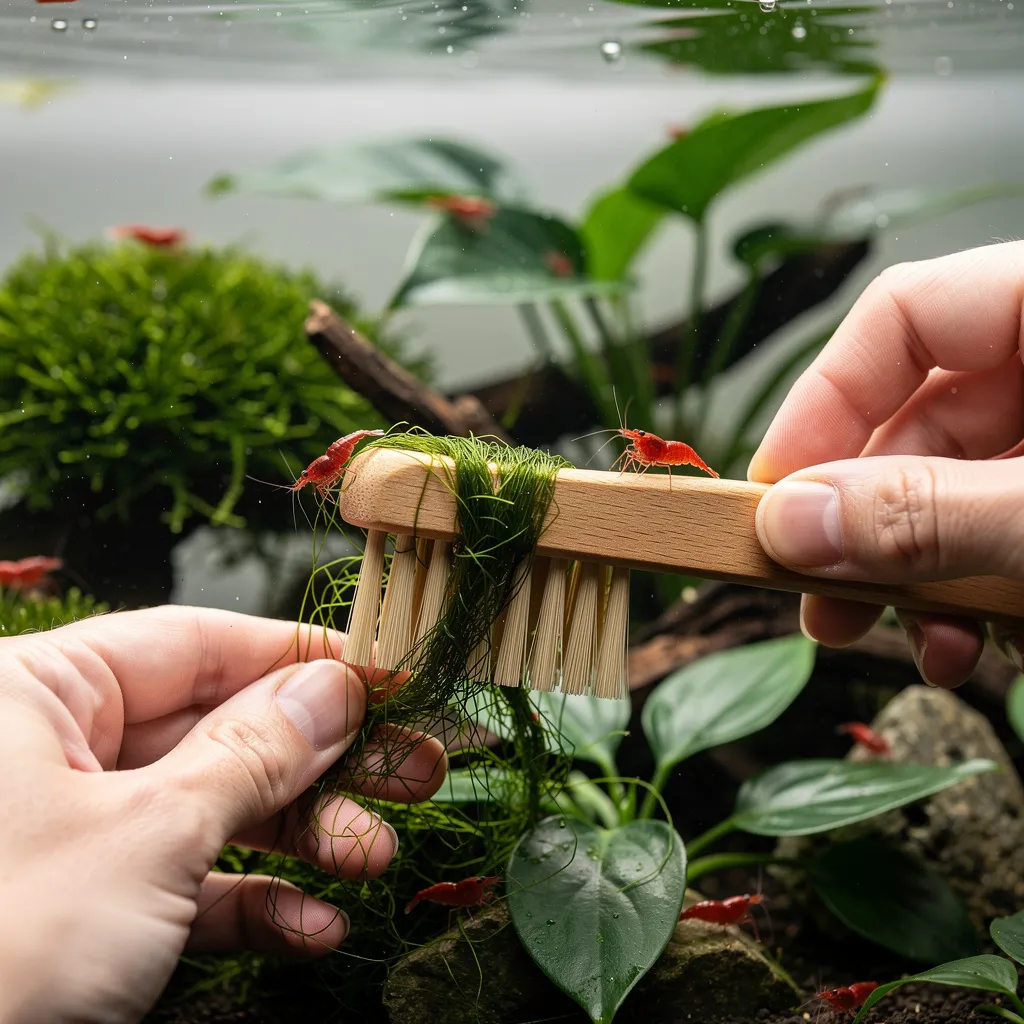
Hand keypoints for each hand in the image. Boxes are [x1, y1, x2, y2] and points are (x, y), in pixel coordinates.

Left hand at [0, 606, 446, 1022]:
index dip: (302, 659)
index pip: (199, 644)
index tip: (389, 677)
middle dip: (321, 761)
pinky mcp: (86, 910)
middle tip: (416, 770)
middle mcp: (52, 751)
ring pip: (211, 811)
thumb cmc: (2, 952)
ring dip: (302, 839)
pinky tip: (311, 931)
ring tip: (373, 858)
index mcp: (37, 691)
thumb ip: (254, 753)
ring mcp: (70, 834)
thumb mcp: (148, 836)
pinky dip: (251, 906)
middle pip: (220, 730)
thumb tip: (335, 688)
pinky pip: (182, 887)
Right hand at [748, 241, 1023, 687]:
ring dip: (910, 572)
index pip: (901, 315)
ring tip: (898, 642)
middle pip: (917, 417)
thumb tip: (791, 525)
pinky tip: (969, 643)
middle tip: (815, 595)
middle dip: (860, 521)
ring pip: (955, 486)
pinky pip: (1001, 525)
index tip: (775, 499)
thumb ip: (932, 512)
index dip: (822, 403)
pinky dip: (973, 587)